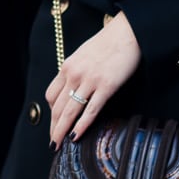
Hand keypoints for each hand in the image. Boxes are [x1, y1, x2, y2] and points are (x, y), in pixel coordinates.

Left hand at [47, 13, 141, 146]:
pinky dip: (81, 125)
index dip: (51, 113)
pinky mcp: (106, 86)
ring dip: (62, 131)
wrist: (128, 32)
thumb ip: (76, 71)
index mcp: (68, 67)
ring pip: (70, 111)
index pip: (51, 95)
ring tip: (59, 145)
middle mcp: (74, 74)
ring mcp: (90, 81)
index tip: (53, 124)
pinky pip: (90, 110)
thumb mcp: (84, 55)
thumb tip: (73, 87)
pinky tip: (76, 136)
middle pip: (58, 107)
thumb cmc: (109, 43)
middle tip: (53, 143)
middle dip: (54, 127)